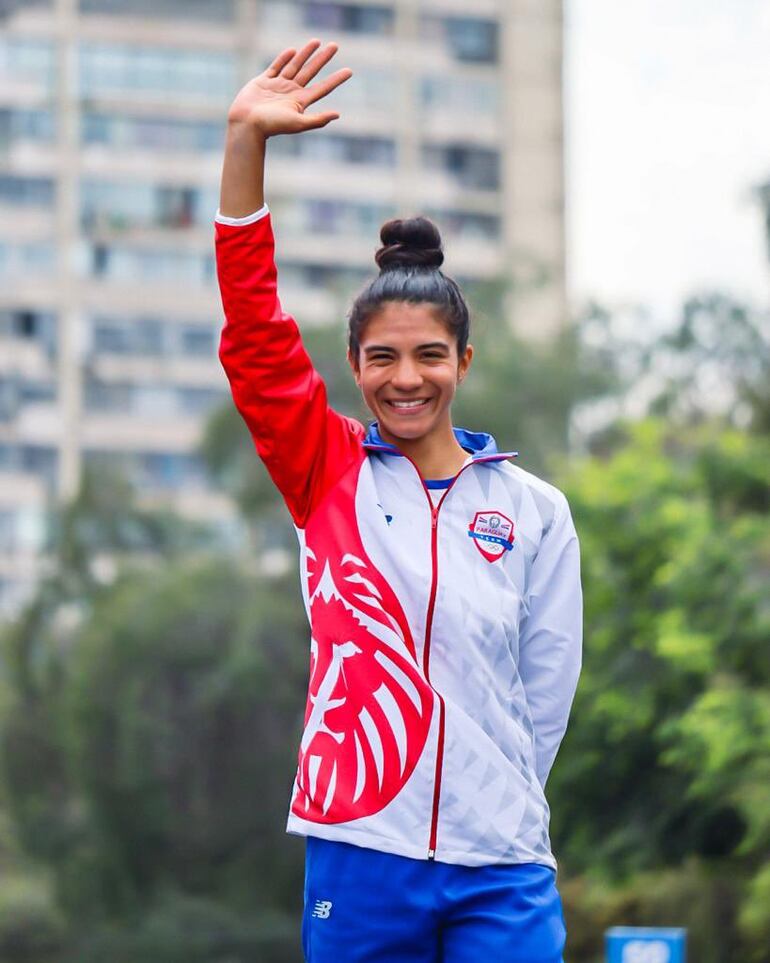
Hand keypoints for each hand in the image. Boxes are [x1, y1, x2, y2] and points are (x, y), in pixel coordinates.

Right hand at [227, 39, 352, 136]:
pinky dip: (284, 58)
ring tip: (316, 41)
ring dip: (305, 54)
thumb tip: (337, 115)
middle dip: (323, 59)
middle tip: (335, 46)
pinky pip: (276, 67)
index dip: (336, 79)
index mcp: (300, 102)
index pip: (323, 88)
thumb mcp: (298, 123)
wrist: (247, 123)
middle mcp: (291, 92)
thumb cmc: (272, 125)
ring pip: (295, 66)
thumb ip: (317, 120)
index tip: (349, 71)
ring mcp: (278, 86)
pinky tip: (293, 51)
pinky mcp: (263, 81)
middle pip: (311, 72)